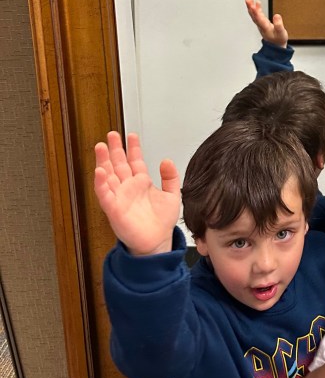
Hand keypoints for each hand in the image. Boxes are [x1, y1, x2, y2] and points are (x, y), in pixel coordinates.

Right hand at [94, 132, 179, 255]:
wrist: (157, 242)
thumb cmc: (162, 222)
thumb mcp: (172, 195)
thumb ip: (171, 177)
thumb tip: (166, 160)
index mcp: (141, 183)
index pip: (135, 161)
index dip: (133, 148)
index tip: (132, 135)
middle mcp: (128, 188)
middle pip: (119, 164)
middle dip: (115, 149)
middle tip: (112, 135)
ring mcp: (120, 197)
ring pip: (109, 175)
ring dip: (103, 162)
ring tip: (100, 147)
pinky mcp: (114, 209)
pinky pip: (104, 194)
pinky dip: (101, 183)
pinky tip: (99, 171)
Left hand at [245, 0, 287, 47]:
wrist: (276, 46)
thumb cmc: (278, 40)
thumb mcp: (281, 33)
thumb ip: (279, 25)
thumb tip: (277, 16)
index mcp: (265, 28)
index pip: (259, 19)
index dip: (256, 12)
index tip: (253, 5)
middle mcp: (261, 25)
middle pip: (254, 16)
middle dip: (250, 7)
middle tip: (248, 0)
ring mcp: (260, 24)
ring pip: (254, 15)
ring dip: (251, 7)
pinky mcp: (262, 23)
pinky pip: (257, 15)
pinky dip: (256, 9)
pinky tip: (256, 3)